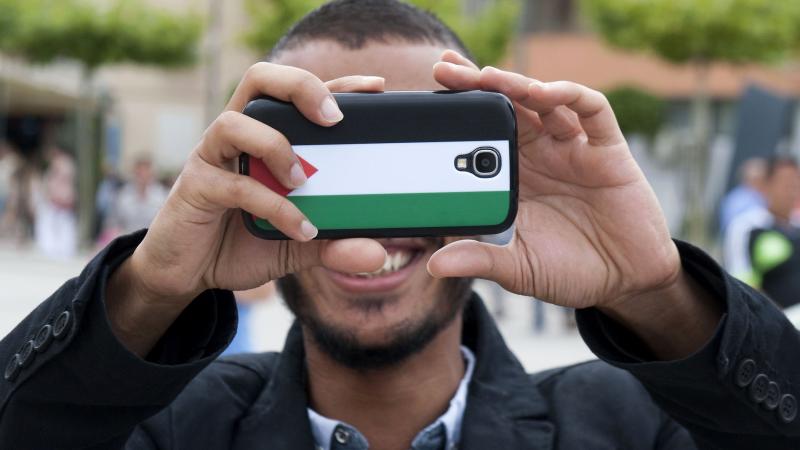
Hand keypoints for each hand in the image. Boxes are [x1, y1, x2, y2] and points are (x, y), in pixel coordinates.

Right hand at [107, 64, 387, 354]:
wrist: (190, 274)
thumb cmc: (244, 244)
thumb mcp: (300, 245)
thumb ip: (335, 244)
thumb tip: (378, 253)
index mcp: (265, 134)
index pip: (299, 94)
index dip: (336, 83)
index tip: (375, 88)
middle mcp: (238, 135)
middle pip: (260, 79)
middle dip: (300, 86)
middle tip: (333, 118)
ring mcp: (213, 157)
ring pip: (236, 122)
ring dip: (276, 146)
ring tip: (305, 180)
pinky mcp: (197, 188)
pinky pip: (235, 185)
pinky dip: (274, 206)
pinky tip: (300, 228)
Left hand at [427, 51, 680, 310]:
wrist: (624, 280)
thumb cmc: (567, 269)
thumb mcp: (518, 267)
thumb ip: (481, 260)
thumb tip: (435, 265)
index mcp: (511, 176)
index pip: (479, 131)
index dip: (455, 111)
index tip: (424, 96)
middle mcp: (538, 154)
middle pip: (503, 105)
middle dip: (474, 84)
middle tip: (443, 67)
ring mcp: (571, 148)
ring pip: (540, 100)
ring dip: (514, 84)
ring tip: (487, 76)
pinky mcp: (606, 149)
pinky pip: (591, 110)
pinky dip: (569, 95)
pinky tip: (545, 93)